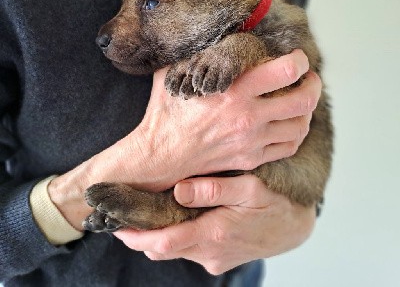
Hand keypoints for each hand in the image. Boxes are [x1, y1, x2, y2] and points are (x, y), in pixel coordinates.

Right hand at [48, 49, 319, 229]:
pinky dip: (296, 133)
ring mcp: (251, 142)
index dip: (300, 61)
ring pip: (301, 126)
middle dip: (314, 85)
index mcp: (232, 90)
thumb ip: (196, 52)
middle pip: (303, 100)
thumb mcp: (175, 73)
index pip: (286, 71)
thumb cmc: (164, 113)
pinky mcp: (250, 159)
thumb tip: (211, 33)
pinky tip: (288, 124)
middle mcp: (247, 117)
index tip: (297, 58)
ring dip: (308, 110)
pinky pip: (288, 147)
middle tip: (309, 79)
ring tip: (301, 101)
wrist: (158, 158)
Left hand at [114, 174, 315, 274]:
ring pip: (176, 250)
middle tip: (125, 219)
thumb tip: (178, 191)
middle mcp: (210, 252)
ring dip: (159, 236)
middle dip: (141, 237)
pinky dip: (177, 238)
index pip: (164, 242)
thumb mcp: (249, 189)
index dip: (137, 236)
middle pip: (163, 249)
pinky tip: (179, 219)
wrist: (294, 227)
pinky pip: (189, 251)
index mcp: (215, 233)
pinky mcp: (219, 260)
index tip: (117, 226)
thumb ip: (214, 189)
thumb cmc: (273, 203)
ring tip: (148, 215)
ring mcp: (214, 259)